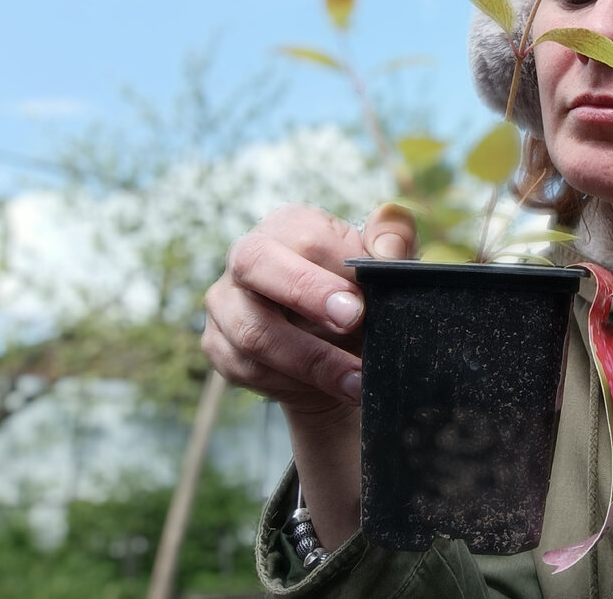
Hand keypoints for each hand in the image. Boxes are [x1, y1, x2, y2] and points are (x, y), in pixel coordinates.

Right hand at [202, 202, 416, 415]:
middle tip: (351, 323)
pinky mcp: (218, 343)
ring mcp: (226, 301)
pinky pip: (246, 368)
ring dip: (311, 361)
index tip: (360, 307)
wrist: (338, 346)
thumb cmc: (360, 291)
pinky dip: (292, 383)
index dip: (331, 272)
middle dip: (304, 295)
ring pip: (252, 331)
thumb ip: (393, 241)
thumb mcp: (385, 263)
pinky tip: (329, 389)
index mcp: (290, 225)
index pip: (302, 237)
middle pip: (255, 264)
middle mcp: (247, 255)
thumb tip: (387, 253)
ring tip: (356, 380)